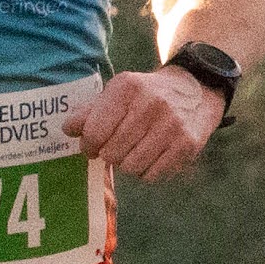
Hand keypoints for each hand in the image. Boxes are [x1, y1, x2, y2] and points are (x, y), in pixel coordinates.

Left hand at [69, 66, 222, 184]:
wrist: (197, 88)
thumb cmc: (147, 94)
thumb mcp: (118, 93)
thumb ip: (90, 111)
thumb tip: (67, 129)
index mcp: (127, 88)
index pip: (94, 132)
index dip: (88, 145)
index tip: (91, 146)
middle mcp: (150, 104)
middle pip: (112, 153)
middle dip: (109, 154)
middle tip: (117, 147)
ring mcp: (171, 125)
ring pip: (131, 167)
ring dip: (128, 165)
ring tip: (134, 151)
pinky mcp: (187, 144)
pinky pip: (152, 175)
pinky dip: (147, 172)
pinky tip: (152, 156)